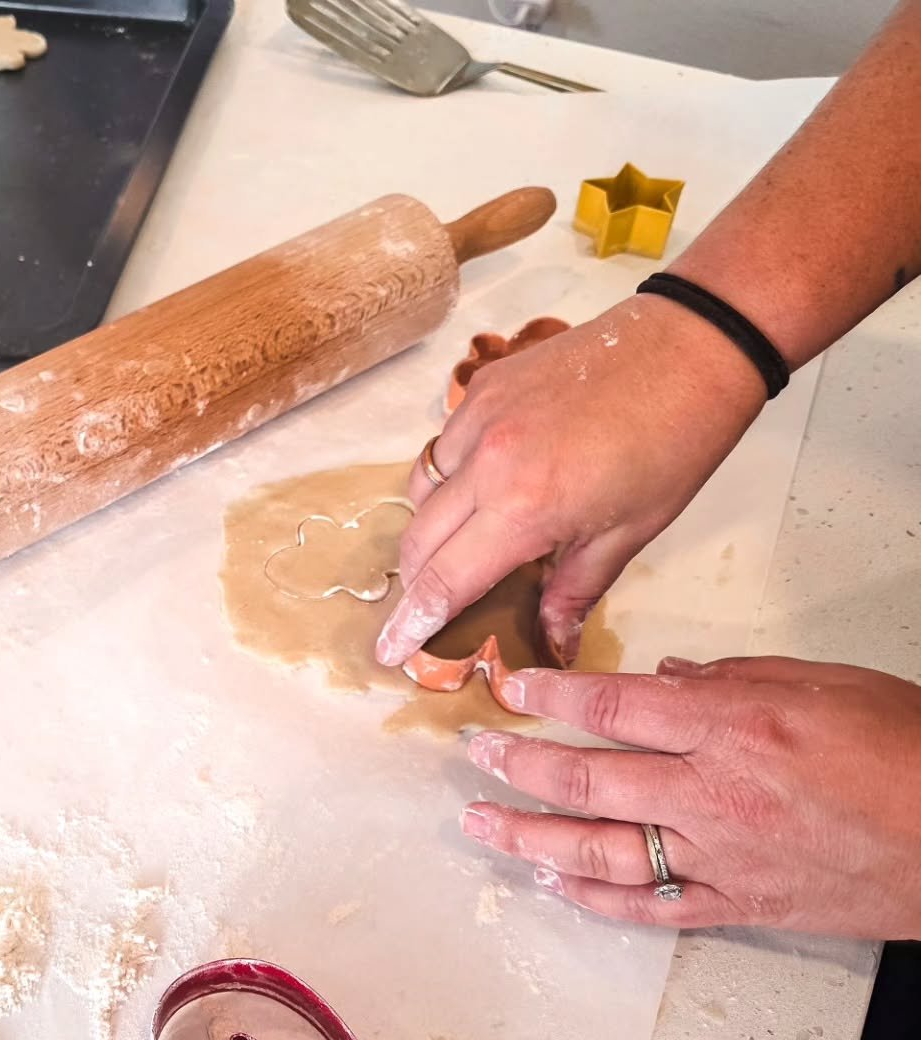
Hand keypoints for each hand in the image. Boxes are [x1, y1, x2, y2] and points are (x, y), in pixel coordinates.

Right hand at [375, 296, 767, 667]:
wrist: (691, 345)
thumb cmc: (675, 442)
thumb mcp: (630, 534)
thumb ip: (574, 592)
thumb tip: (551, 645)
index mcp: (524, 507)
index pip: (443, 581)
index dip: (412, 623)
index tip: (390, 651)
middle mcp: (486, 462)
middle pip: (417, 540)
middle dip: (417, 582)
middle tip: (431, 606)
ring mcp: (479, 416)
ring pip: (421, 490)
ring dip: (431, 526)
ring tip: (466, 540)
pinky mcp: (485, 385)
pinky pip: (443, 445)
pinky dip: (450, 475)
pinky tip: (487, 482)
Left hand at [459, 656, 920, 937]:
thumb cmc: (909, 748)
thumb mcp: (822, 682)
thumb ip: (731, 680)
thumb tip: (665, 679)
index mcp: (732, 727)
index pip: (613, 706)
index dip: (551, 695)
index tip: (510, 688)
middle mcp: (711, 794)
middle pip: (588, 777)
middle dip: (520, 763)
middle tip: (474, 753)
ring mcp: (719, 857)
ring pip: (599, 849)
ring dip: (530, 837)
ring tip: (481, 825)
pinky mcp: (737, 907)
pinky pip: (649, 907)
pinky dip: (595, 899)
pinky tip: (553, 885)